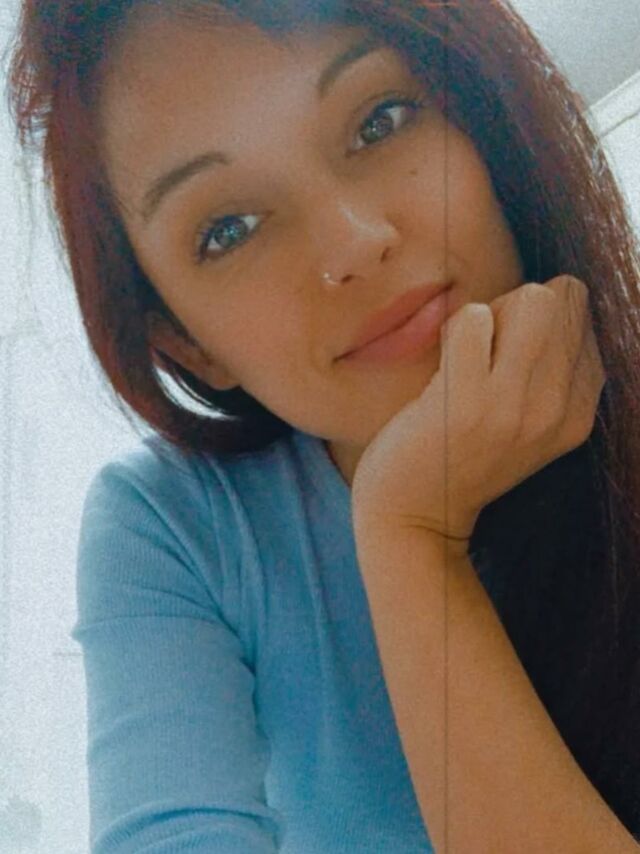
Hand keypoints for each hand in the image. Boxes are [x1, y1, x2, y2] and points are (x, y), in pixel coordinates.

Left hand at [351, 275, 606, 542]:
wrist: (415, 518)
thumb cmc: (461, 457)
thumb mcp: (527, 424)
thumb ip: (550, 371)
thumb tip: (559, 291)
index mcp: (579, 413)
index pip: (584, 316)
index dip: (538, 320)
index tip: (508, 360)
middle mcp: (559, 410)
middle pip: (563, 297)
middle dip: (517, 307)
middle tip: (484, 353)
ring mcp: (516, 407)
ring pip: (532, 299)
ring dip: (489, 315)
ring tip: (466, 361)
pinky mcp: (467, 403)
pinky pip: (473, 317)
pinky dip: (452, 330)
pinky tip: (443, 371)